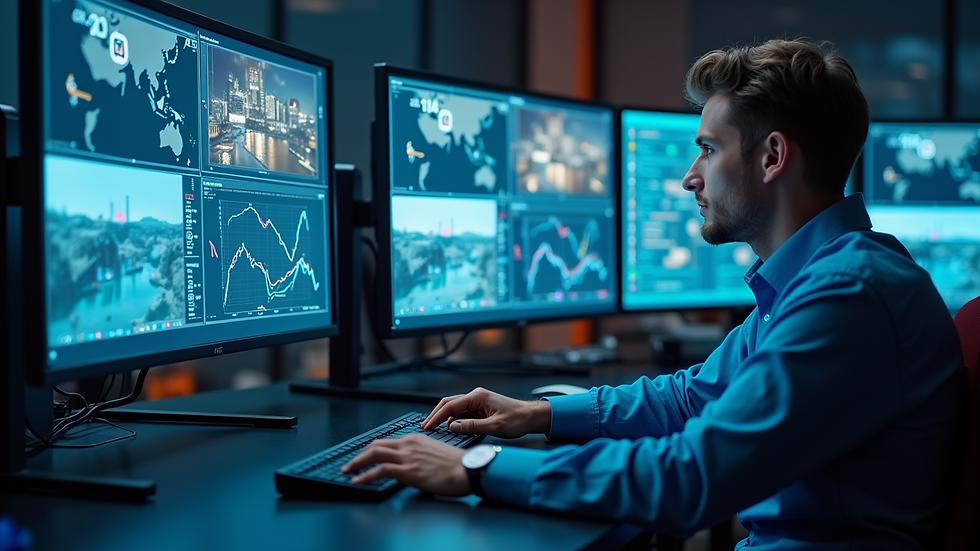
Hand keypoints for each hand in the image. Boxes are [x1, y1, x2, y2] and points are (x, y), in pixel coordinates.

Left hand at [341, 434, 469, 495]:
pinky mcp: (408, 470)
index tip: (363, 457)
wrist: (468, 470)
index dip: (371, 449)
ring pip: (373, 454)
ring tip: (348, 471)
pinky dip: (365, 475)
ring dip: (356, 463)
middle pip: (375, 445)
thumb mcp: (434, 454)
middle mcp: (409, 444)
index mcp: (416, 438)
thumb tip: (409, 467)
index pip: (386, 441)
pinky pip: (380, 470)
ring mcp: (407, 456)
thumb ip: (418, 457)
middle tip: (350, 464)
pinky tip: (358, 480)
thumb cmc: (457, 466)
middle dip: (359, 455)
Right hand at [422, 387, 550, 437]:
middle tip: (426, 427)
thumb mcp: (494, 426)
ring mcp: (478, 402)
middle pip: (449, 404)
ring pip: (455, 409)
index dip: (436, 417)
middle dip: (436, 415)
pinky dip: (455, 421)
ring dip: (445, 419)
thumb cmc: (518, 419)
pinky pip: (463, 413)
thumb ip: (472, 426)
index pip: (450, 405)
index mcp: (478, 397)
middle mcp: (476, 396)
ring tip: (436, 430)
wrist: (531, 417)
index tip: (427, 426)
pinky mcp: (481, 409)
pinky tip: (451, 429)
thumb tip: (453, 427)